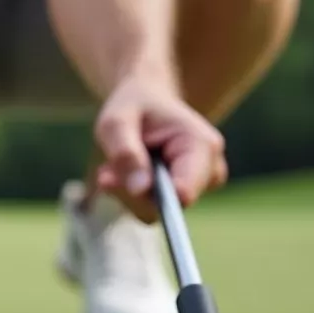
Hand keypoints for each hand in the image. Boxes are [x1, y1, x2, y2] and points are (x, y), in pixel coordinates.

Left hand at [92, 73, 227, 220]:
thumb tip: (140, 189)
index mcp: (202, 146)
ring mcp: (198, 185)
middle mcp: (208, 169)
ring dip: (126, 192)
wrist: (145, 102)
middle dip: (130, 191)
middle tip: (105, 172)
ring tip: (112, 166)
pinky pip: (149, 209)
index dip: (152, 197)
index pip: (185, 191)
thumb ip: (125, 152)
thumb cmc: (133, 107)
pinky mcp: (181, 195)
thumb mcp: (117, 121)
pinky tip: (121, 173)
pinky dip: (128, 194)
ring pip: (155, 210)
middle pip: (168, 206)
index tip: (117, 184)